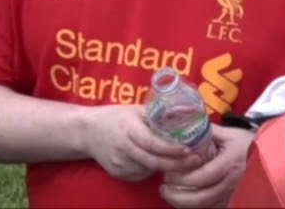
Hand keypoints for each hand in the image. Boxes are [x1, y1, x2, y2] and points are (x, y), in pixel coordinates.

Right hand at [82, 104, 201, 182]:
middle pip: (153, 161)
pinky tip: (162, 161)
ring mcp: (120, 164)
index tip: (189, 149)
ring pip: (150, 169)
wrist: (87, 132)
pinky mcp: (119, 174)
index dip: (171, 148)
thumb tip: (187, 113)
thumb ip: (158, 115)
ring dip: (168, 166)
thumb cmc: (115, 117)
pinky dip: (154, 168)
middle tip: (197, 160)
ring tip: (186, 161)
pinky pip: (142, 173)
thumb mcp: (136, 110)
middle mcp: (123, 149)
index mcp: (128, 129)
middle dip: (177, 163)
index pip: (152, 143)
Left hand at [159, 124, 255, 207]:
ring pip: (205, 207)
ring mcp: (232, 194)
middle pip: (201, 198)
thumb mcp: (229, 134)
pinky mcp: (233, 201)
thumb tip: (185, 124)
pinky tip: (186, 201)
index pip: (202, 177)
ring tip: (169, 195)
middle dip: (178, 197)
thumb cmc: (248, 143)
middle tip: (163, 188)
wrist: (270, 155)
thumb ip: (207, 132)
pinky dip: (196, 208)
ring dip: (184, 204)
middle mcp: (230, 182)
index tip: (167, 175)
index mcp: (228, 164)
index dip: (183, 179)